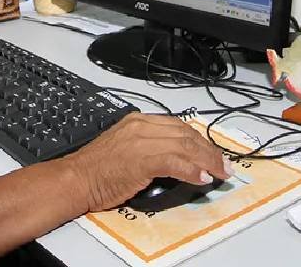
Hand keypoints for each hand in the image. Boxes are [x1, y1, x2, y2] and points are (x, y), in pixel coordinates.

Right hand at [60, 113, 232, 212]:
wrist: (76, 179)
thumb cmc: (97, 170)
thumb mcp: (125, 148)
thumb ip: (149, 147)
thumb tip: (176, 160)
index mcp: (138, 121)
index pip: (179, 126)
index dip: (201, 141)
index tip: (214, 154)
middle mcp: (141, 126)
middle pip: (186, 134)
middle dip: (210, 150)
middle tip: (224, 165)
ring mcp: (140, 141)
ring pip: (185, 145)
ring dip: (208, 161)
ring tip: (220, 173)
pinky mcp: (140, 159)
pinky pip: (174, 161)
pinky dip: (191, 170)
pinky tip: (202, 178)